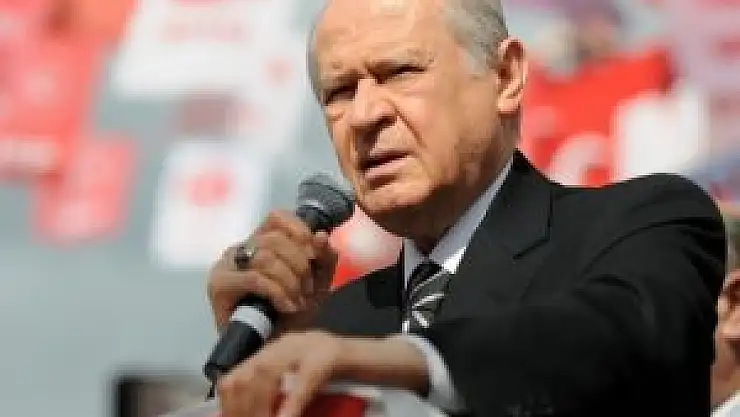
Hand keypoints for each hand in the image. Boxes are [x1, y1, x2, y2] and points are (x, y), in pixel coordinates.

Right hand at [207, 210, 337, 333]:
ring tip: (298, 302)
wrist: (270, 350)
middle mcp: (240, 249)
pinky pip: (254, 278)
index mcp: (260, 242)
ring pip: (265, 257)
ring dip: (290, 281)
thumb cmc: (290, 315)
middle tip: (308, 290)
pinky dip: (277, 292)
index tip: (314, 252)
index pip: (276, 217)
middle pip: (275, 239)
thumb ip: (323, 258)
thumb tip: (321, 235)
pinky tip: (287, 307)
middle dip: (300, 265)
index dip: (298, 229)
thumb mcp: (317, 283)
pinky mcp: (219, 286)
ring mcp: (226, 266)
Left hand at [217, 331, 429, 416]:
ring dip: (263, 408)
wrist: (390, 364)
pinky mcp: (333, 353)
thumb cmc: (350, 382)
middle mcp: (289, 344)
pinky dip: (292, 404)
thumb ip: (281, 399)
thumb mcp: (306, 391)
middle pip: (248, 374)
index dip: (231, 406)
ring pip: (268, 372)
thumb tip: (248, 414)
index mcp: (278, 353)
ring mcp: (310, 344)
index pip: (238, 377)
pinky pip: (305, 379)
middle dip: (244, 408)